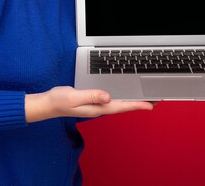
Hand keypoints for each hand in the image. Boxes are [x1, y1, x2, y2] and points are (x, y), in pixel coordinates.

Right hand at [25, 86, 152, 122]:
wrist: (48, 104)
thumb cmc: (59, 100)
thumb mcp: (74, 96)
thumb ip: (91, 95)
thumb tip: (107, 96)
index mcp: (97, 107)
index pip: (121, 106)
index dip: (136, 105)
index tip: (151, 104)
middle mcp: (99, 108)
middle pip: (124, 106)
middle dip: (140, 103)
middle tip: (156, 99)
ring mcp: (97, 106)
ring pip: (119, 103)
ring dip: (133, 100)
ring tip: (145, 97)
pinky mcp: (93, 101)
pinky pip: (112, 101)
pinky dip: (122, 98)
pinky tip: (125, 95)